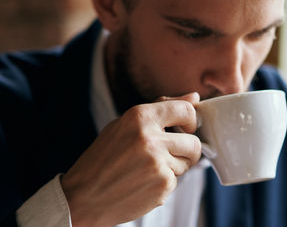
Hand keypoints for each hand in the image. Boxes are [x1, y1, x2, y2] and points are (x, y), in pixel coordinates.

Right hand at [61, 92, 201, 226]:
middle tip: (171, 154)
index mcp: (140, 116)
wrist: (84, 195)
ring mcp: (157, 163)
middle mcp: (150, 138)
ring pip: (187, 164)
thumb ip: (161, 109)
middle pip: (194, 143)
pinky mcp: (161, 185)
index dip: (191, 121)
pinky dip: (164, 182)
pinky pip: (176, 181)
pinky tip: (144, 182)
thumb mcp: (125, 124)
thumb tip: (194, 98)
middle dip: (187, 150)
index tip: (186, 128)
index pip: (186, 110)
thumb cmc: (103, 157)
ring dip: (175, 167)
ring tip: (149, 169)